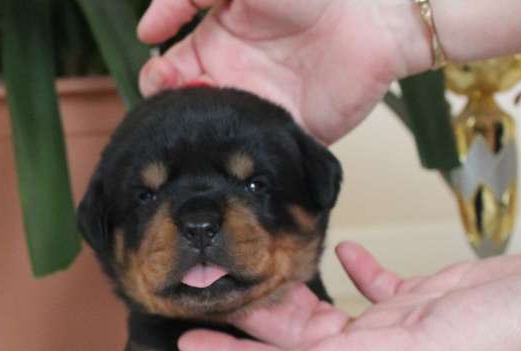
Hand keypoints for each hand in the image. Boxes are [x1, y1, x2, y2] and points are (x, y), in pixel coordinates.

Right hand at [137, 0, 431, 142]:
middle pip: (184, 114)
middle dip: (172, 120)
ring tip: (205, 134)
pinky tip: (230, 159)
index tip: (159, 82)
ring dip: (202, 143)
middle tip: (181, 113)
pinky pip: (256, 156)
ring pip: (214, 140)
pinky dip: (238, 164)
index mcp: (213, 48)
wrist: (375, 16)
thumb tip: (144, 31)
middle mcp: (230, 84)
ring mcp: (257, 112)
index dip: (156, 83)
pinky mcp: (286, 135)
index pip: (166, 75)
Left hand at [178, 242, 520, 350]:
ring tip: (255, 263)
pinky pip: (376, 284)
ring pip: (327, 309)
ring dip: (292, 288)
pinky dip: (354, 267)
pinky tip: (338, 246)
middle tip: (207, 285)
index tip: (187, 338)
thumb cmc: (508, 342)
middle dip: (249, 314)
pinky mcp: (423, 297)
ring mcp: (396, 326)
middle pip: (293, 336)